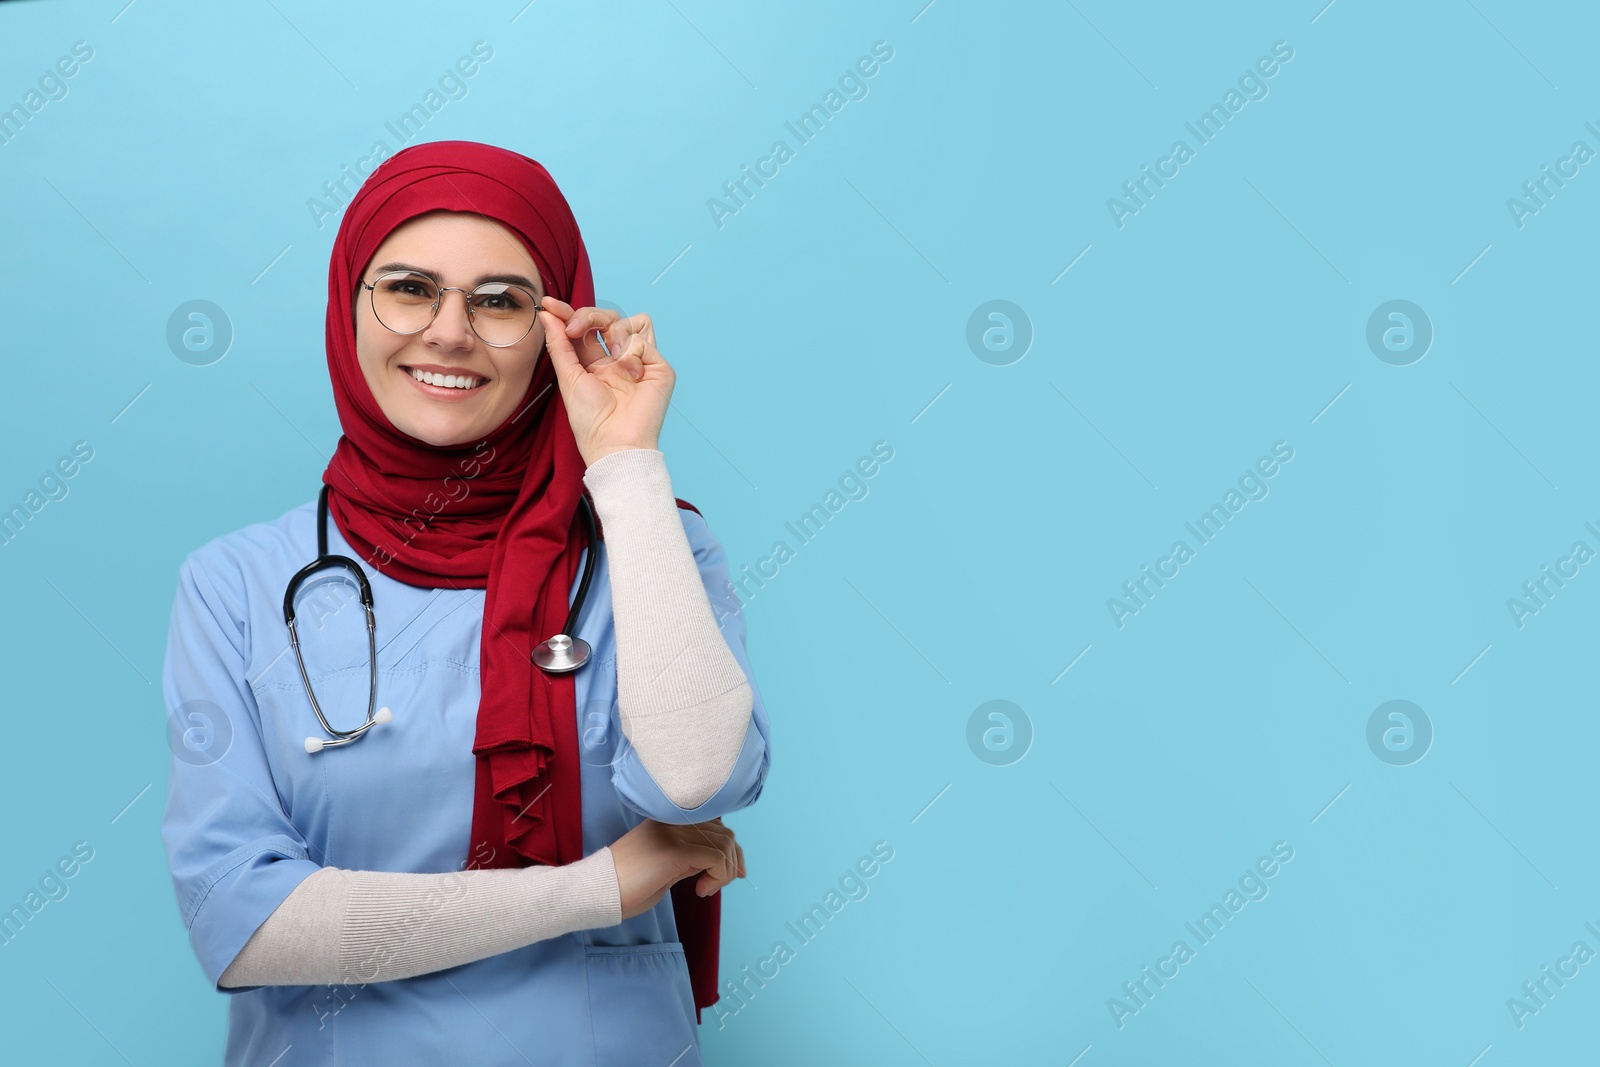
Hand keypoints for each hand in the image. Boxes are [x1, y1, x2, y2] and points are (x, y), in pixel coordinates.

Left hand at [539, 298, 674, 467]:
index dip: (568, 312)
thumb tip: (547, 314)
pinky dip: (632, 353)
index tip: (549, 304)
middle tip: (574, 329)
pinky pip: (644, 340)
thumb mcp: (568, 377)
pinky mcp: (659, 368)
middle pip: (608, 317)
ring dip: (614, 332)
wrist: (614, 443)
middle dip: (588, 316)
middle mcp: (618, 359)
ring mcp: (640, 362)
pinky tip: (630, 374)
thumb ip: (559, 344)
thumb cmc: (591, 421)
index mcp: (596, 362)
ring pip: (632, 321)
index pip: (585, 328)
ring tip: (611, 356)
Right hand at [607, 817, 745, 919]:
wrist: (600, 890)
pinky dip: (718, 878)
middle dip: (732, 863)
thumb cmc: (628, 886)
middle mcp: (674, 821)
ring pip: (724, 844)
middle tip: (718, 884)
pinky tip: (701, 890)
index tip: (732, 873)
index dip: (730, 849)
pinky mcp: (675, 850)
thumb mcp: (666, 866)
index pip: (715, 825)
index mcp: (670, 821)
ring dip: (724, 872)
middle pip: (725, 833)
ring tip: (705, 889)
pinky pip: (716, 858)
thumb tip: (719, 862)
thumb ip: (689, 856)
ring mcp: (674, 832)